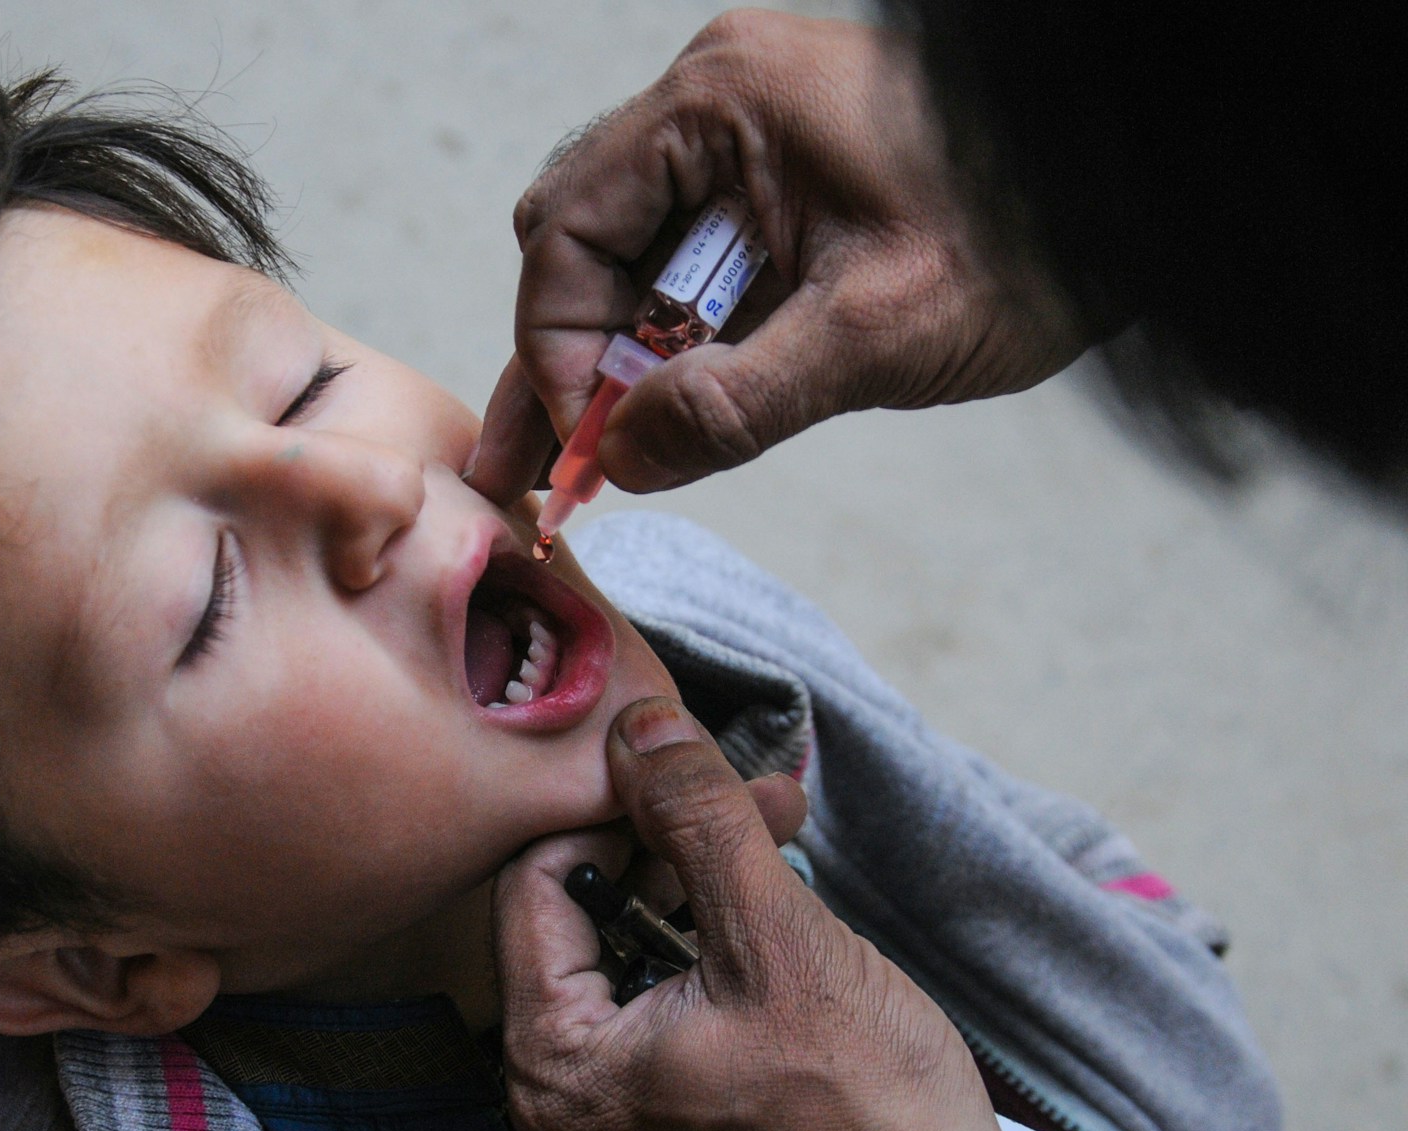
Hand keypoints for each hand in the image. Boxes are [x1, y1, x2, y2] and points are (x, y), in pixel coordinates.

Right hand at [468, 10, 1085, 506]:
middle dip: (564, 358)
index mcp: (720, 102)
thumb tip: (620, 459)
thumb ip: (735, 402)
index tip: (581, 445)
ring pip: (627, 259)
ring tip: (579, 461)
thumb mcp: (877, 335)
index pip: (568, 232)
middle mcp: (715, 104)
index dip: (554, 348)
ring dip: (611, 359)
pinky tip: (653, 415)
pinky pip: (689, 265)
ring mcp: (745, 140)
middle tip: (552, 466)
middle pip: (580, 240)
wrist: (1140, 190)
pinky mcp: (779, 183)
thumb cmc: (1031, 233)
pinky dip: (668, 342)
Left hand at [494, 697, 1054, 1130]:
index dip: (617, 811)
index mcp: (555, 1065)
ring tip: (782, 839)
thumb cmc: (869, 1121)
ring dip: (706, 887)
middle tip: (764, 800)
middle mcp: (560, 1106)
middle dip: (677, 843)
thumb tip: (641, 725)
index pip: (536, 883)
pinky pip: (662, 1012)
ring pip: (631, 959)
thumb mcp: (779, 941)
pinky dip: (716, 954)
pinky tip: (780, 916)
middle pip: (584, 919)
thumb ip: (699, 821)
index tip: (693, 776)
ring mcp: (611, 1128)